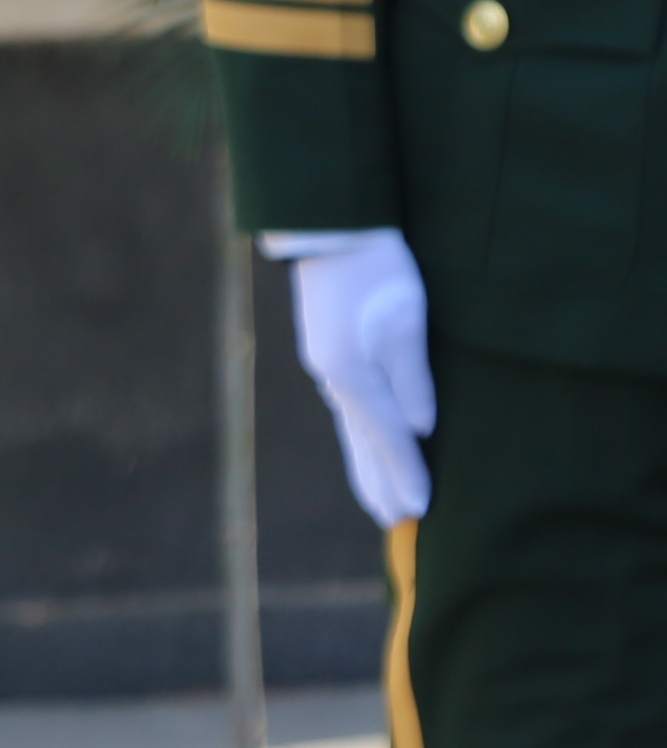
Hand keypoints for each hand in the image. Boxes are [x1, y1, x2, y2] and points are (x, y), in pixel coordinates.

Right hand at [284, 230, 437, 526]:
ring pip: (350, 427)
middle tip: (394, 521)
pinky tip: (364, 439)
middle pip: (358, 442)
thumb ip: (412, 376)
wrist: (331, 226)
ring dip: (366, 463)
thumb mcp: (406, 319)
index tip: (421, 512)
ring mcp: (326, 364)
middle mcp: (332, 376)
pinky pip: (347, 407)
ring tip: (377, 494)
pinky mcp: (329, 351)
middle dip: (376, 482)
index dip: (405, 474)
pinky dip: (359, 435)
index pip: (385, 437)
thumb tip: (419, 429)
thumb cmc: (377, 267)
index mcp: (350, 373)